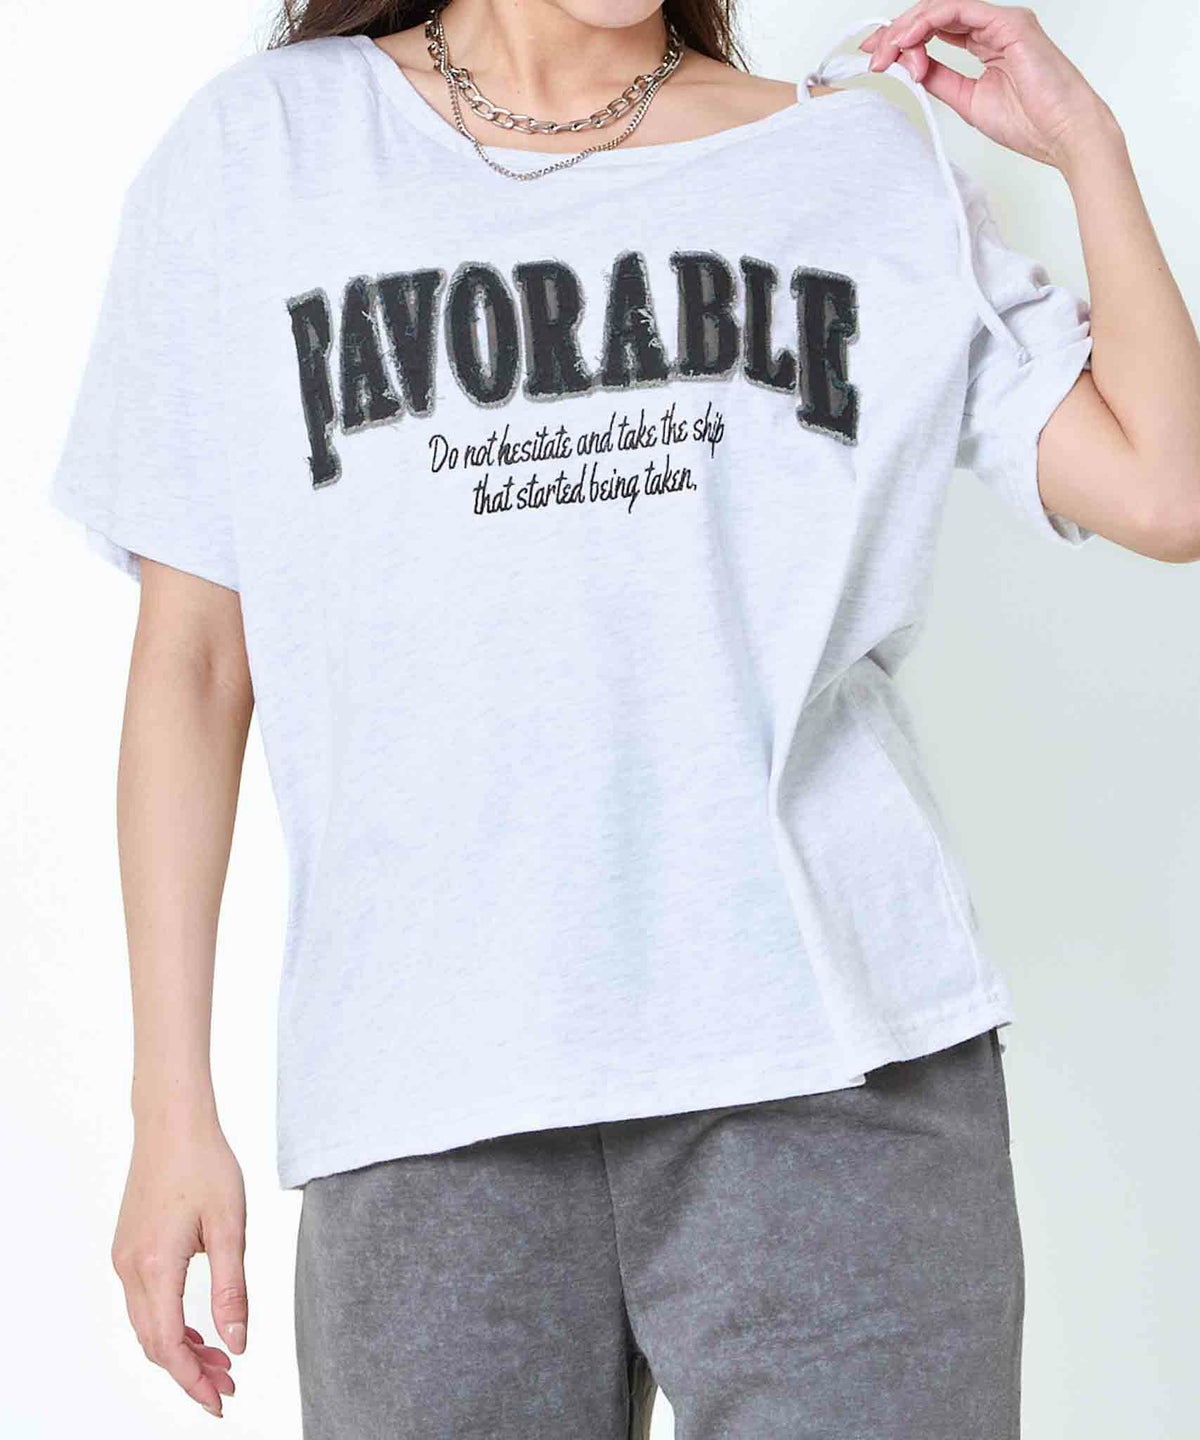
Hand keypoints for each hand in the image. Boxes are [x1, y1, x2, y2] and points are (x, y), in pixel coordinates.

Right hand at [111, 1119, 246, 1418]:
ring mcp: (124, 1258)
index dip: (194, 1380)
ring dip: (180, 1348)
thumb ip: (232, 1289)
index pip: (170, 1345)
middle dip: (189, 1371)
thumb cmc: (205, 1165)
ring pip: (147, 1325)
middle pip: (155, 1342)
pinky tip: (198, 1328)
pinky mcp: (128, 1247)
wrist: (172, 1123)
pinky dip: (169, 1323)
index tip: (221, 1401)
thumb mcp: (230, 1227)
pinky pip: (144, 1302)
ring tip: (219, 1360)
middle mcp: (131, 1267)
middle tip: (227, 1385)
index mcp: (156, 1265)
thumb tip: (237, 1343)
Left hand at [859, 1, 1121, 173]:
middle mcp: (993, 27)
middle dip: (897, 32)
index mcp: (985, 44)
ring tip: (887, 51)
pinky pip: (959, 10)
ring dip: (908, 27)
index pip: (935, 30)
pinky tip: (909, 40)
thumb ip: (940, 80)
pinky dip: (929, 22)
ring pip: (942, 8)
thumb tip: (910, 68)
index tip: (875, 57)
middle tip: (873, 54)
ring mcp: (1002, 21)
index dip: (901, 39)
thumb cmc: (1030, 123)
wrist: (1063, 134)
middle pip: (934, 15)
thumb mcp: (968, 101)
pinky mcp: (1010, 23)